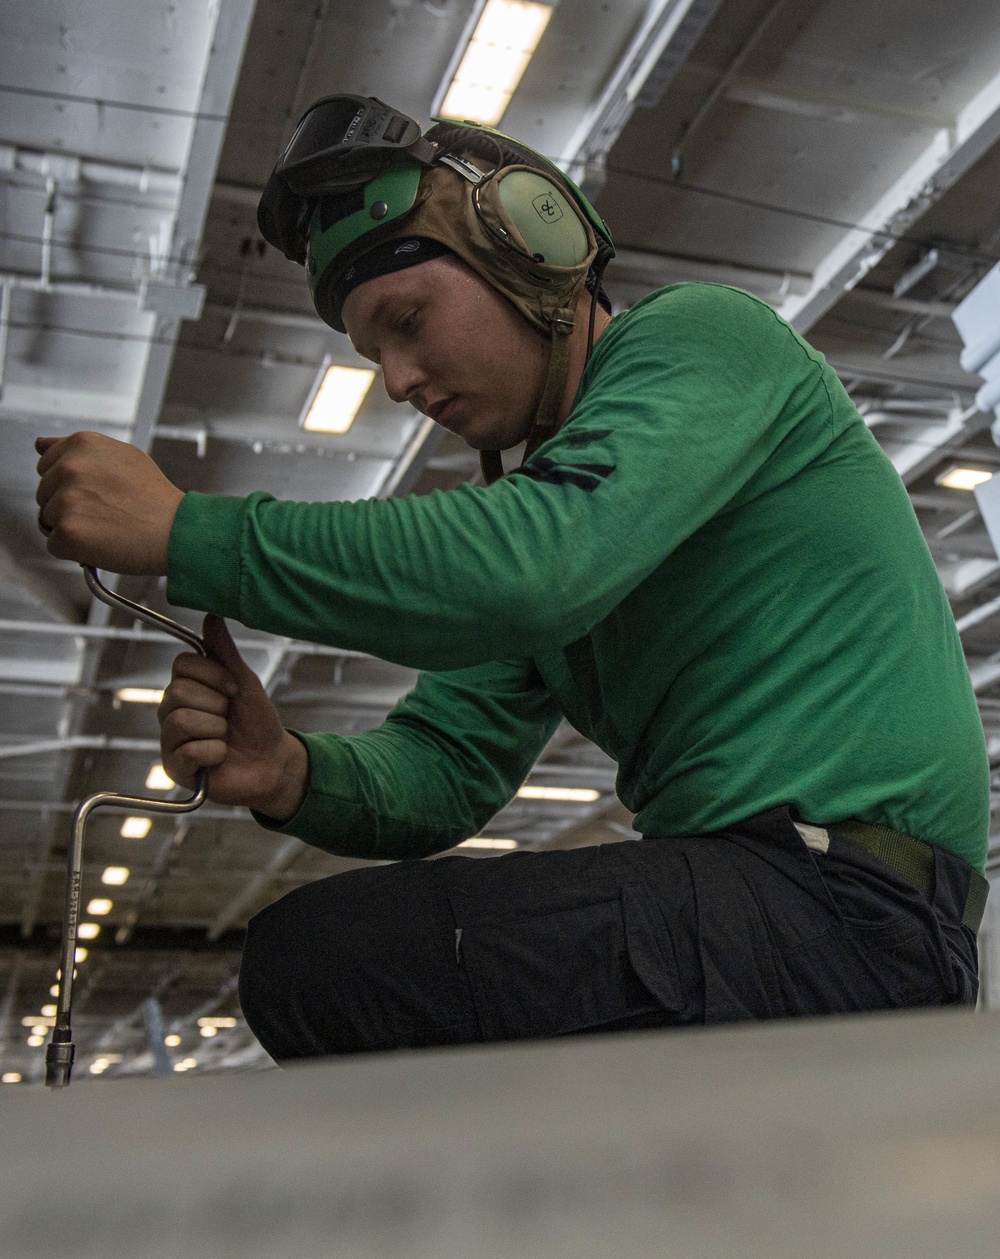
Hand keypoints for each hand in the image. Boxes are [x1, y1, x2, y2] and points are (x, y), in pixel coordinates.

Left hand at [35, 432, 183, 574]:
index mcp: (83, 444)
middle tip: (105, 512)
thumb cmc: (155, 499)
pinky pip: (55, 545)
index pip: (47, 464)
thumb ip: (78, 450)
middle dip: (68, 505)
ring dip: (72, 527)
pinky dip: (75, 550)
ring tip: (107, 526)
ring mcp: (67, 500)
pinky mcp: (67, 532)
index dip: (69, 483)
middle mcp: (71, 467)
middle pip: (45, 493)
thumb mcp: (122, 456)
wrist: (178, 531)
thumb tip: (40, 444)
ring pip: (49, 519)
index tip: (93, 493)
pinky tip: (101, 542)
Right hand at [158, 615, 308, 820]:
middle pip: (177, 691)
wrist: (274, 762)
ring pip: (180, 720)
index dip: (213, 674)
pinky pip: (188, 752)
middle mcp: (171, 712)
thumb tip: (211, 614)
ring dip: (217, 729)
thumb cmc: (258, 722)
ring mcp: (170, 741)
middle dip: (217, 704)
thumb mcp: (244, 681)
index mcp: (186, 688)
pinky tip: (221, 757)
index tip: (234, 689)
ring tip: (226, 737)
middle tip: (230, 717)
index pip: (181, 664)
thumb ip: (224, 651)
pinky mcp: (175, 769)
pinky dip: (215, 752)